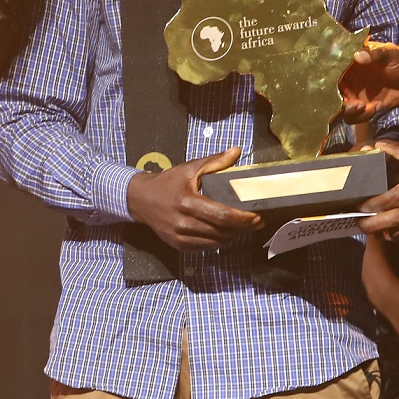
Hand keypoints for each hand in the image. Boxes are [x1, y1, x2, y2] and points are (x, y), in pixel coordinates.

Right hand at [124, 147, 261, 251]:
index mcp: (187, 202)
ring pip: (216, 242)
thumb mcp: (190, 168)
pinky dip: (218, 240)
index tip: (256, 216)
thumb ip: (215, 161)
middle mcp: (183, 223)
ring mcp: (179, 237)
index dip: (242, 219)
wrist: (141, 199)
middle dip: (242, 228)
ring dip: (232, 235)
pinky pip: (206, 247)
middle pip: (222, 231)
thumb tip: (236, 151)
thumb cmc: (168, 182)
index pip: (221, 216)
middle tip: (256, 221)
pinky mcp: (178, 246)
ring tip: (242, 226)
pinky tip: (224, 232)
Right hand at [339, 41, 398, 122]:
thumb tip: (358, 56)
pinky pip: (357, 116)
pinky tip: (379, 106)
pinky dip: (364, 116)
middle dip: (342, 104)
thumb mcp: (390, 54)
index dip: (330, 83)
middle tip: (358, 105)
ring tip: (369, 107)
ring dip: (352, 112)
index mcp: (350, 64)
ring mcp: (356, 94)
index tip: (337, 90)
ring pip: (343, 109)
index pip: (332, 73)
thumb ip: (375, 54)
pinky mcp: (365, 106)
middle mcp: (349, 80)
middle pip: (334, 95)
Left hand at [356, 141, 398, 239]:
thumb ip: (396, 151)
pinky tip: (397, 221)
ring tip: (377, 219)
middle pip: (375, 227)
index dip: (360, 205)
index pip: (373, 205)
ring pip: (389, 236)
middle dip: (364, 223)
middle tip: (361, 216)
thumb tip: (378, 145)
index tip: (356, 203)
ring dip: (380, 229)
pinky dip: (397, 231)